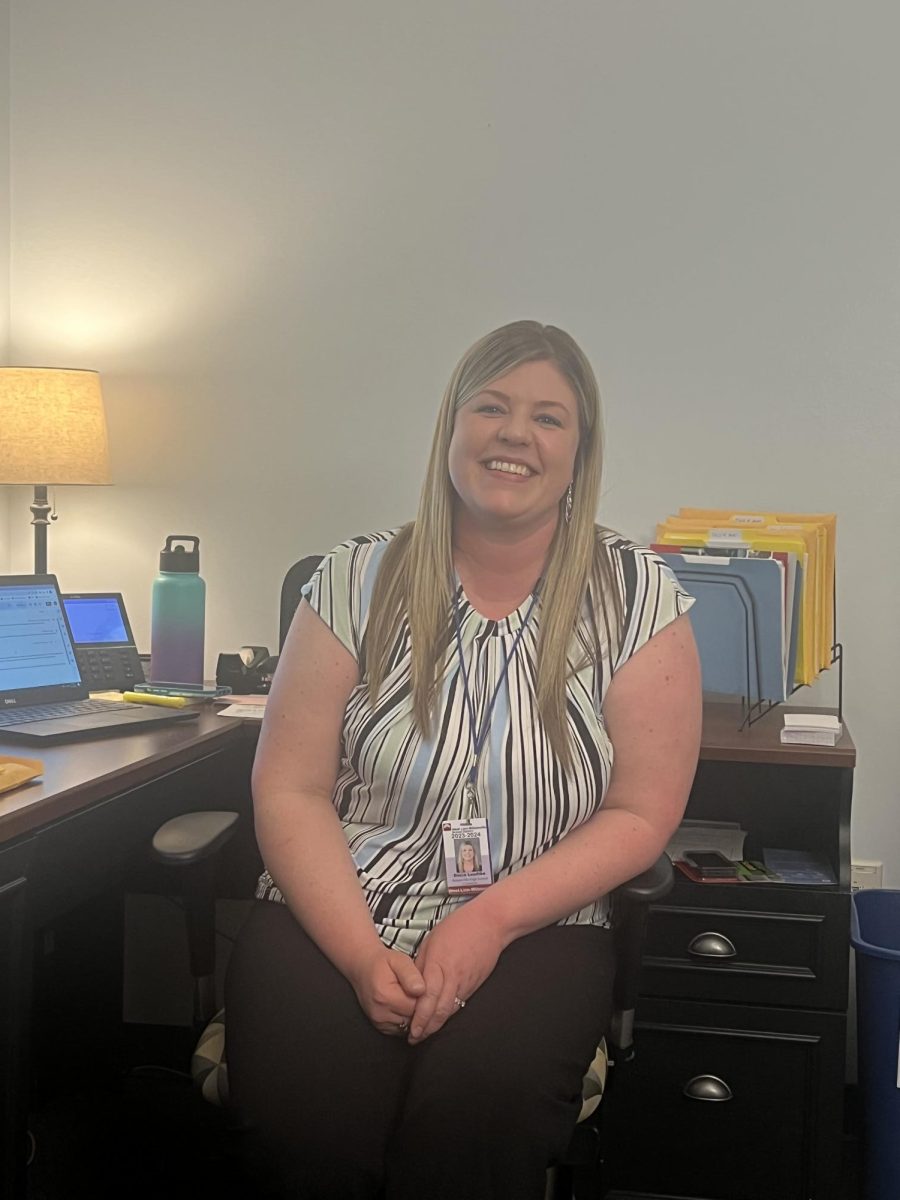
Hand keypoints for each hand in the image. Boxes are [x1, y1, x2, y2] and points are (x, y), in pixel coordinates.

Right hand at [348, 945, 425, 1035]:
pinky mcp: (380, 1027)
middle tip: (416, 990)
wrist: (362, 967)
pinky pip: (401, 1028)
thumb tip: (421, 990)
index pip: (417, 1007)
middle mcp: (380, 1013)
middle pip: (414, 1018)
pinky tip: (403, 1004)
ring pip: (409, 1025)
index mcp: (386, 996)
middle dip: (419, 1006)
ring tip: (408, 996)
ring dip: (412, 1014)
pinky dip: (405, 1018)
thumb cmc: (382, 962)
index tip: (424, 986)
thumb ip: (411, 975)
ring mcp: (379, 1022)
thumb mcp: (399, 960)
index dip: (425, 998)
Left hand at [409, 904, 505, 1043]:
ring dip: (437, 1025)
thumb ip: (421, 965)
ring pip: (451, 1010)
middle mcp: (453, 977)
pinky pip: (460, 1003)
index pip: (428, 997)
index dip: (419, 1017)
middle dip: (426, 1028)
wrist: (491, 923)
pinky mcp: (475, 984)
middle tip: (414, 1040)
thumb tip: (411, 985)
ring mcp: (466, 982)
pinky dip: (449, 1014)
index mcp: (439, 964)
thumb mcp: (431, 941)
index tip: (411, 1030)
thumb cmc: (458, 927)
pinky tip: (440, 1021)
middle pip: (440, 1010)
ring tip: (424, 1035)